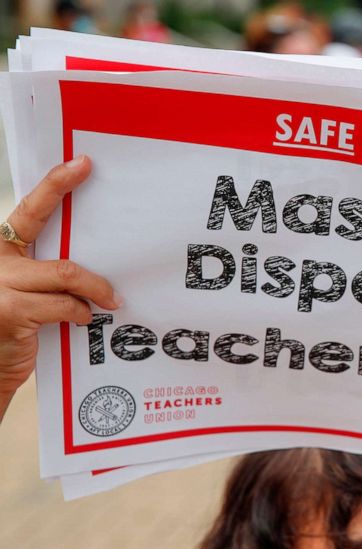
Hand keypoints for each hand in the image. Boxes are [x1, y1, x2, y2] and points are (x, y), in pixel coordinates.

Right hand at [0, 156, 119, 397]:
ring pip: (65, 274)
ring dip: (96, 290)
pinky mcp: (9, 310)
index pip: (28, 210)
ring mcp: (0, 285)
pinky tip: (85, 320)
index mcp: (1, 251)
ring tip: (110, 301)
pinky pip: (64, 305)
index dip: (55, 184)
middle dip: (85, 251)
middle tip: (112, 252)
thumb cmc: (10, 332)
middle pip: (51, 241)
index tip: (82, 164)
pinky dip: (81, 312)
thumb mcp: (24, 295)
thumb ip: (46, 274)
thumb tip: (94, 262)